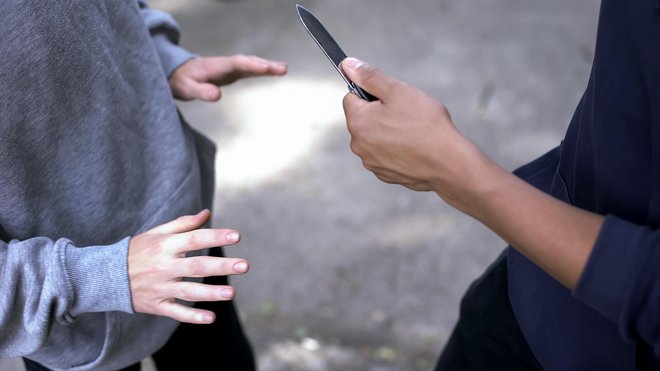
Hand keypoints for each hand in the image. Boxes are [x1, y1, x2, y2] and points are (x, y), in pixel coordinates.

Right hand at [128, 209, 248, 323]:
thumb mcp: (157, 233)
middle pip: (196, 266)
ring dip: (211, 293)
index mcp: (166, 246)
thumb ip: (184, 224)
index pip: (195, 239)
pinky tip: (210, 318)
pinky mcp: (156, 305)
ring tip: (232, 293)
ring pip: (189, 291)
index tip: (237, 235)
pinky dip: (192, 316)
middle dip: (221, 266)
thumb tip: (207, 214)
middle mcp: (164, 266)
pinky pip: (175, 312)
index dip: (215, 236)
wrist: (105, 276)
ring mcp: (160, 287)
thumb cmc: (138, 250)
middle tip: (244, 265)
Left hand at [168, 55, 286, 100]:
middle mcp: (226, 64)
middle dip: (264, 64)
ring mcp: (231, 67)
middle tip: (282, 69)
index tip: (265, 68)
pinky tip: (276, 70)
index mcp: (216, 66)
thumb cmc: (183, 82)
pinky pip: (250, 68)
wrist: (179, 74)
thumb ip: (202, 92)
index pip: (236, 63)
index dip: (251, 65)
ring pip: (251, 64)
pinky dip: (263, 69)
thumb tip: (217, 95)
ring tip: (284, 69)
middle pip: (248, 61)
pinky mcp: (233, 72)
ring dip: (267, 66)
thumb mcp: (188, 89)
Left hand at [342, 58, 602, 289]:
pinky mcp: (395, 178)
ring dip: (402, 131)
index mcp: (361, 127)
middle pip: (369, 117)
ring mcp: (377, 167)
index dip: (376, 91)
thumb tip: (349, 64)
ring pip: (384, 136)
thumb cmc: (439, 132)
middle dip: (389, 111)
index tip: (397, 95)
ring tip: (428, 133)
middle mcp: (363, 149)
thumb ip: (374, 78)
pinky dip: (410, 150)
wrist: (465, 176)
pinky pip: (397, 155)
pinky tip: (430, 151)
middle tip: (418, 114)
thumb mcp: (407, 94)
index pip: (354, 96)